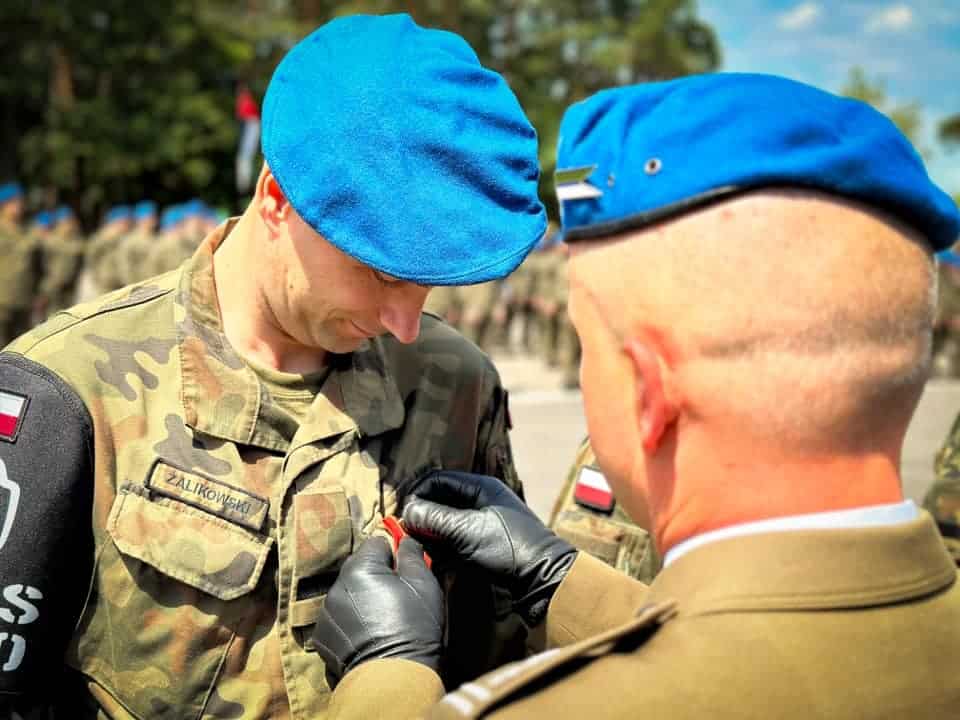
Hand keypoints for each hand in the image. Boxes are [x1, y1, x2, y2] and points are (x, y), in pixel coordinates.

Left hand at [312, 536, 442, 684]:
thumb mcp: (423, 584)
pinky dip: (350, 621)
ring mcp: (326, 612)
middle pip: (359, 567)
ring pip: (347, 593)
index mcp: (361, 567)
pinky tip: (367, 635)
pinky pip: (338, 617)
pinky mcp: (323, 636)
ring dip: (361, 598)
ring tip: (382, 620)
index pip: (376, 543)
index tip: (404, 572)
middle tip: (396, 597)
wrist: (392, 677)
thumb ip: (412, 554)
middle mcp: (337, 585)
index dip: (393, 554)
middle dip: (376, 576)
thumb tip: (405, 538)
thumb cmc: (413, 626)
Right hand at [403, 471, 576, 626]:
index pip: (438, 480)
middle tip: (409, 533)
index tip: (404, 515)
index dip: (418, 494)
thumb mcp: (468, 531)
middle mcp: (482, 499)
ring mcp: (484, 521)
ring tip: (422, 546)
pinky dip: (444, 544)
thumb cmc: (509, 548)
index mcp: (481, 486)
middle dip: (424, 515)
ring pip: (447, 520)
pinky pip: (456, 536)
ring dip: (433, 532)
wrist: (543, 578)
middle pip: (441, 499)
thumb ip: (435, 518)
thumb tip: (408, 511)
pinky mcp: (485, 541)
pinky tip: (437, 557)